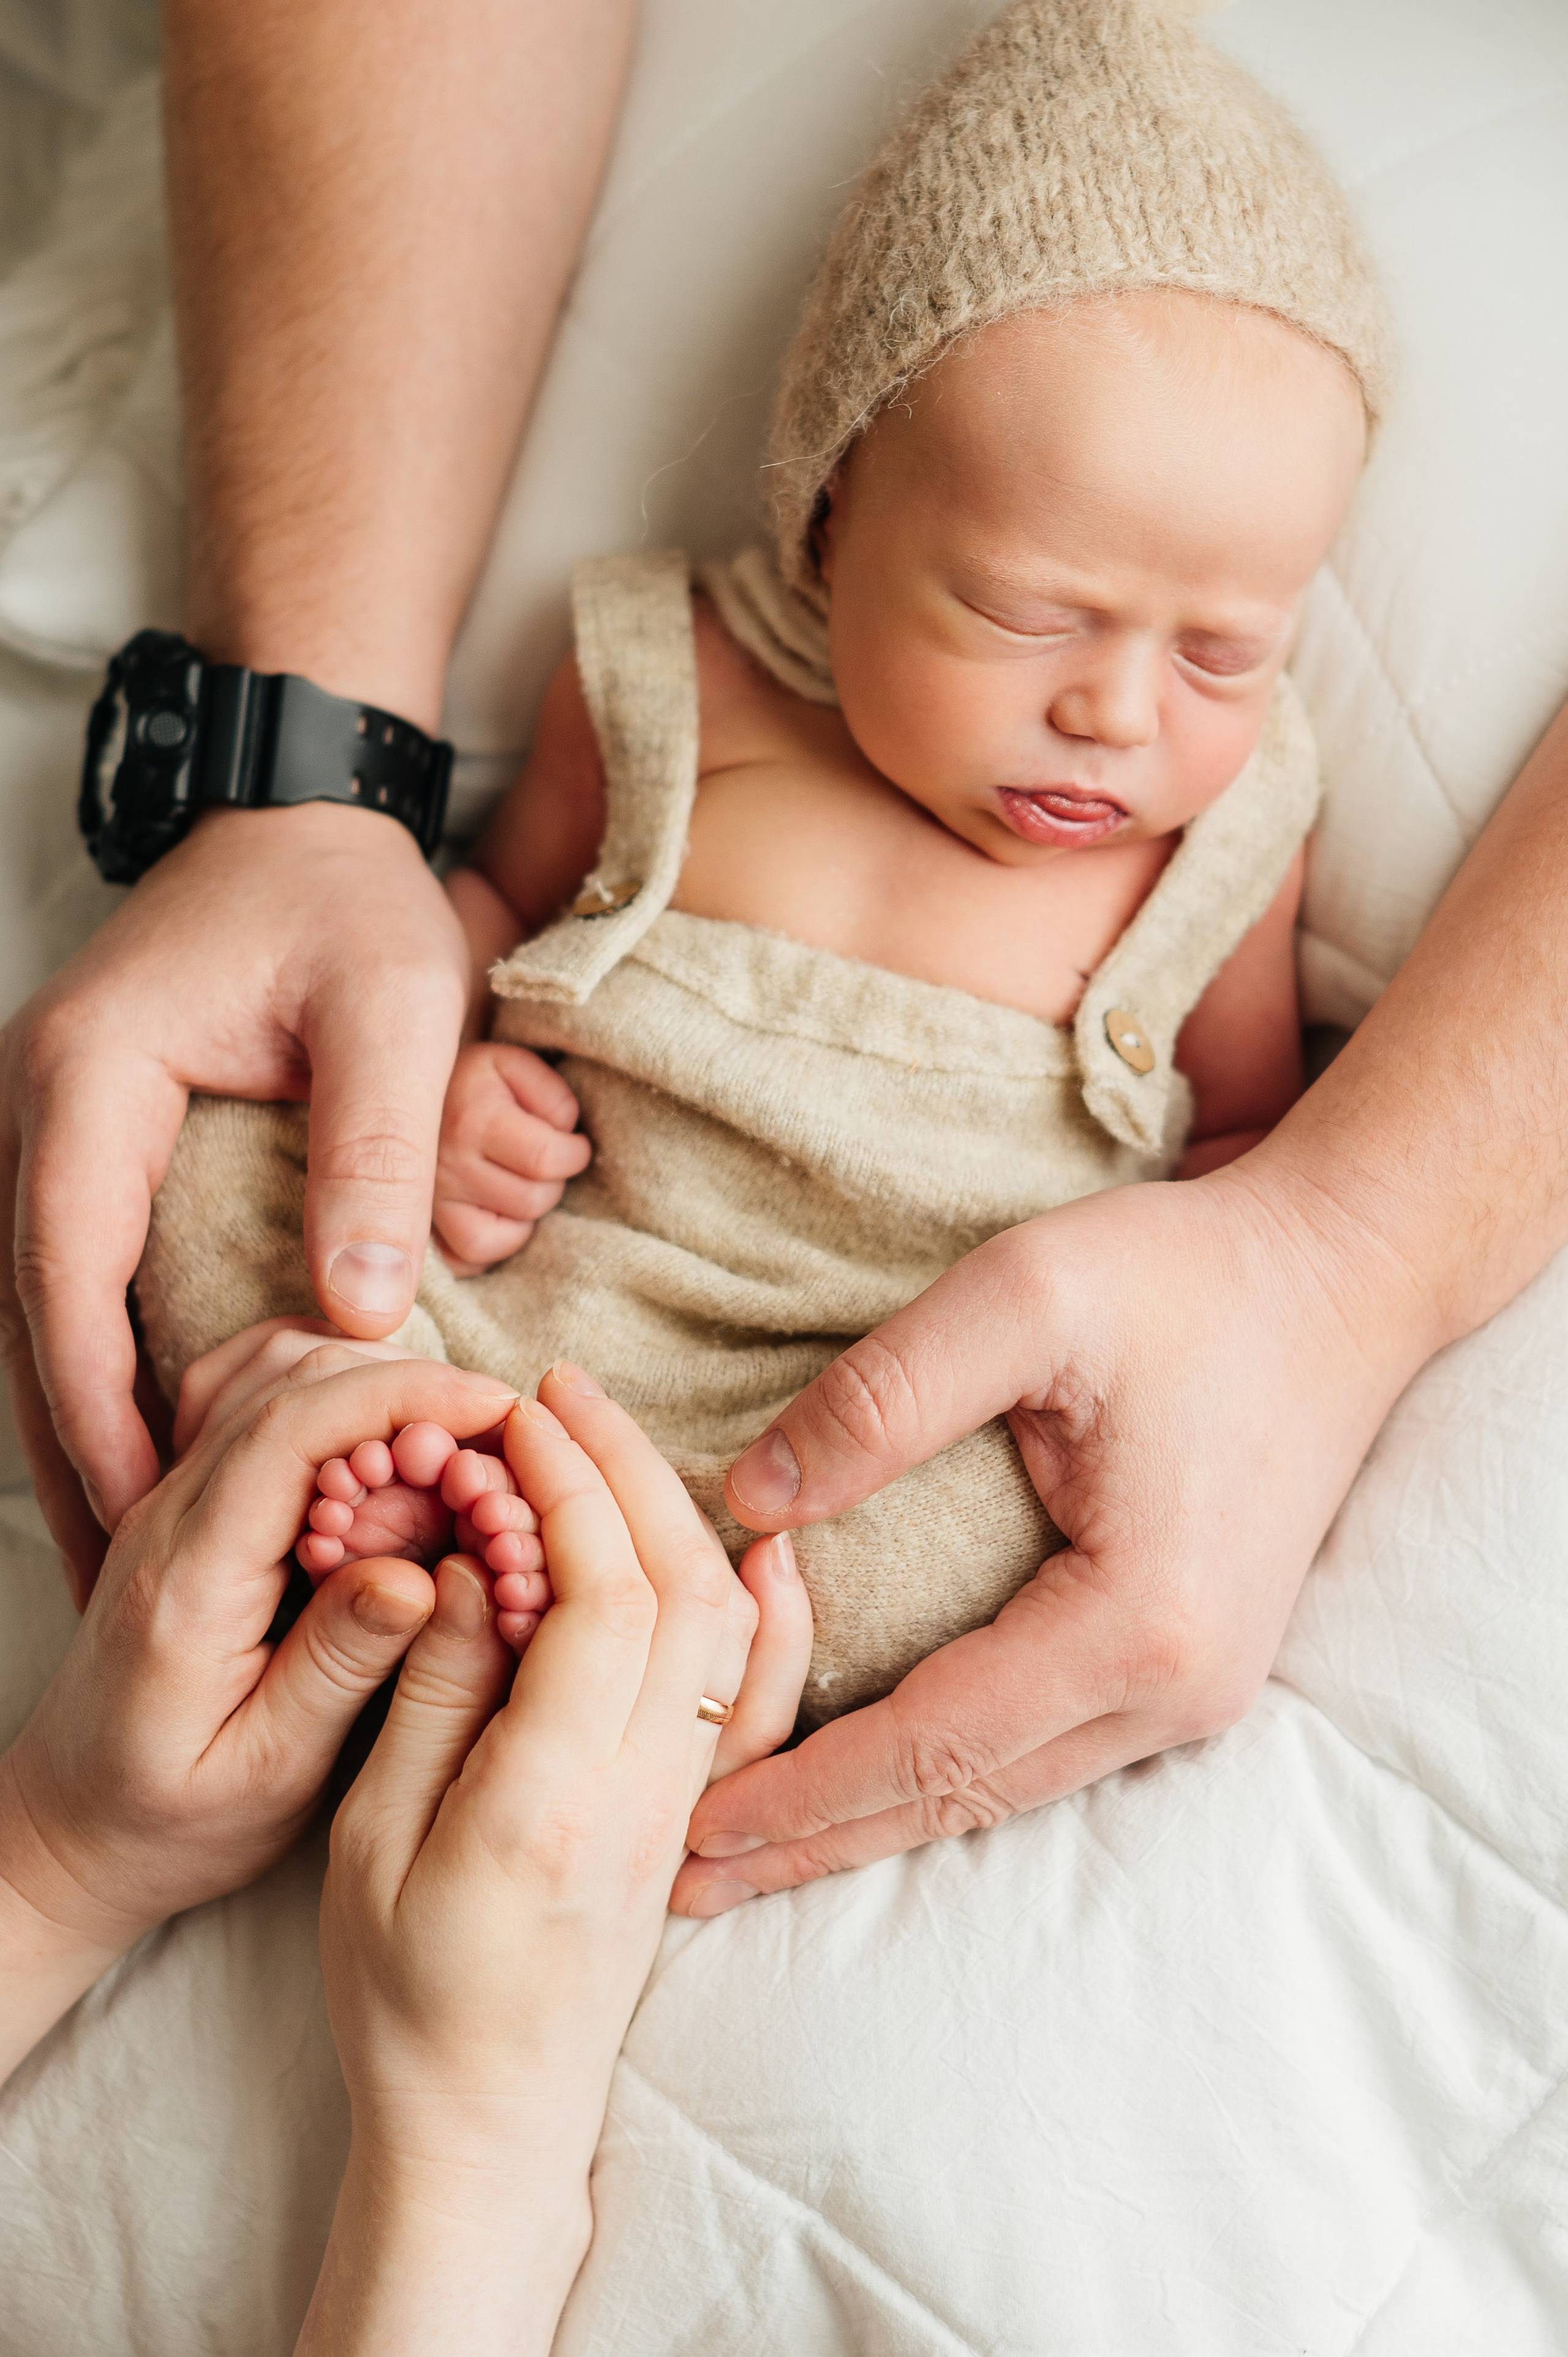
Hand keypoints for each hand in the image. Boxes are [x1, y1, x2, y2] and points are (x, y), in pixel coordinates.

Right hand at [0, 800, 471, 1603]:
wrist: (302, 811)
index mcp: (91, 1076)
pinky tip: (138, 1444)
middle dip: (71, 1448)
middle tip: (114, 1588)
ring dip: (75, 1424)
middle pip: (34, 1309)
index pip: (69, 1267)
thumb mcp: (392, 1008)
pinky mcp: (91, 1138)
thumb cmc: (348, 898)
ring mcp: (53, 1123)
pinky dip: (96, 1367)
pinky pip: (74, 1274)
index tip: (142, 1513)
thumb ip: (378, 1152)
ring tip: (121, 1553)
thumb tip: (360, 1317)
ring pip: (41, 1305)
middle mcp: (41, 1105)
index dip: (99, 1401)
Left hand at [0, 1342, 517, 2077]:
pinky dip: (330, 1386)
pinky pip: (254, 1395)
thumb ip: (338, 1665)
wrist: (66, 1830)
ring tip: (452, 1444)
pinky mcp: (187, 1500)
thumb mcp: (266, 1772)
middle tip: (499, 1442)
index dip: (405, 1397)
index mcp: (189, 1578)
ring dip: (374, 1379)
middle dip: (410, 1385)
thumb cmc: (167, 1821)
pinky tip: (384, 1435)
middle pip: (290, 1379)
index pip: (292, 1429)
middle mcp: (168, 1515)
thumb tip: (422, 1575)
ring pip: (272, 1369)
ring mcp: (171, 1498)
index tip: (499, 1407)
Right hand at [298, 1363, 809, 2354]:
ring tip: (610, 1435)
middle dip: (625, 1466)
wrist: (491, 2124)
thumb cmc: (405, 1998)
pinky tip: (762, 1550)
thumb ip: (433, 1699)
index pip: (602, 1600)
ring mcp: (688, 1806)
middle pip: (680, 1587)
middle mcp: (646, 1796)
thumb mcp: (371, 1847)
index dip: (569, 1489)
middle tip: (560, 1388)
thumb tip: (471, 1565)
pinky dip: (773, 1613)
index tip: (519, 1415)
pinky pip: (762, 1699)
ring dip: (679, 1511)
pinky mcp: (699, 1816)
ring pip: (726, 1624)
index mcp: (551, 1801)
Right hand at [432, 1039, 590, 1271]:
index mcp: (470, 1118)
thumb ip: (553, 1097)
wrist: (410, 1087)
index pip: (545, 1159)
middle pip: (529, 1201)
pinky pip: (460, 1262)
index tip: (573, 1145)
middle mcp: (441, 1165)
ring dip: (521, 1217)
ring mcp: (424, 1202)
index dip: (574, 1154)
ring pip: (490, 1241)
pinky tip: (494, 1216)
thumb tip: (562, 1139)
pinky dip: (485, 1249)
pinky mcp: (418, 1228)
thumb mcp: (517, 1066)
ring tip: (519, 1187)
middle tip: (541, 1162)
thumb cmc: (478, 1081)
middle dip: (550, 1182)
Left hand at [672, 1159, 1432, 1911]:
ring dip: (876, 1820)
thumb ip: (879, 1400)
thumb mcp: (1021, 1299)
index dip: (803, 1789)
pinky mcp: (1193, 1662)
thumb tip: (748, 1501)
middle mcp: (1177, 1689)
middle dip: (820, 1839)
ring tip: (755, 1850)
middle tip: (686, 1881)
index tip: (690, 1827)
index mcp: (1136, 1622)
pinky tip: (871, 1780)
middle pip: (962, 1798)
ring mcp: (1197, 1688)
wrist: (1341, 1277)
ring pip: (1004, 1788)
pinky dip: (943, 1775)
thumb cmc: (1187, 1279)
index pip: (931, 1744)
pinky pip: (1043, 1749)